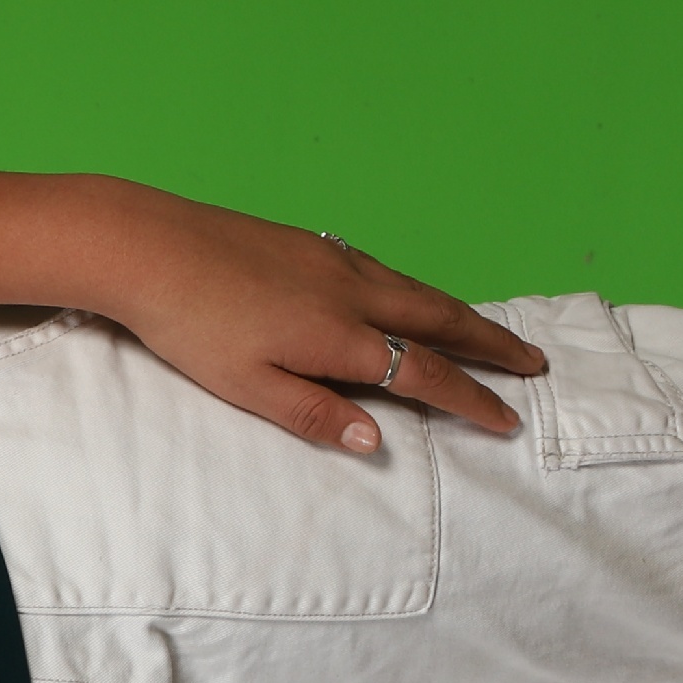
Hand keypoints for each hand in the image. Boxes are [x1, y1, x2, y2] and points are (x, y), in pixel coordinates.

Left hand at [93, 188, 549, 454]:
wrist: (147, 246)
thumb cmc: (190, 324)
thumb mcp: (247, 387)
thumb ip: (314, 414)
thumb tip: (377, 439)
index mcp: (341, 337)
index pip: (425, 375)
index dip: (472, 400)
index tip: (509, 420)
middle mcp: (352, 292)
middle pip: (442, 320)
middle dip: (492, 346)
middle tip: (534, 364)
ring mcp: (333, 260)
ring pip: (417, 290)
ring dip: (461, 314)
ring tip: (489, 333)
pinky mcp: (310, 243)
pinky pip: (387, 271)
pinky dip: (419, 290)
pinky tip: (411, 296)